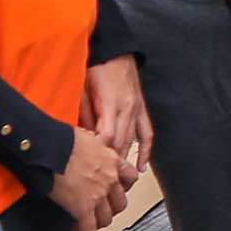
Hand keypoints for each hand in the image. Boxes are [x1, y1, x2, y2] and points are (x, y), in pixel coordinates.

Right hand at [46, 139, 130, 230]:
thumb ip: (94, 146)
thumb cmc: (62, 140)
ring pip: (106, 219)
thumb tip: (88, 145)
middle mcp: (110, 178)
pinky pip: (87, 230)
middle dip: (110, 209)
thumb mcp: (86, 137)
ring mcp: (98, 195)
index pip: (130, 178)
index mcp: (112, 160)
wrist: (49, 148)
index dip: (124, 187)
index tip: (117, 192)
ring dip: (97, 224)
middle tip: (100, 212)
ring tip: (86, 227)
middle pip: (120, 203)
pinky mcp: (83, 208)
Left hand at [83, 53, 151, 177]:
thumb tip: (82, 138)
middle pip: (120, 143)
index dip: (98, 152)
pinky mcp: (142, 109)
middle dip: (111, 163)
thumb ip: (84, 115)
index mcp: (111, 103)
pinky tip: (142, 166)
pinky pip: (147, 134)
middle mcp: (128, 108)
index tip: (89, 163)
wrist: (113, 50)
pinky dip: (146, 151)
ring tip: (117, 180)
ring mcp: (137, 109)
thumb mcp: (82, 90)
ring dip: (124, 161)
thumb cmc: (96, 67)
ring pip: (132, 142)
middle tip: (101, 180)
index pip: (106, 136)